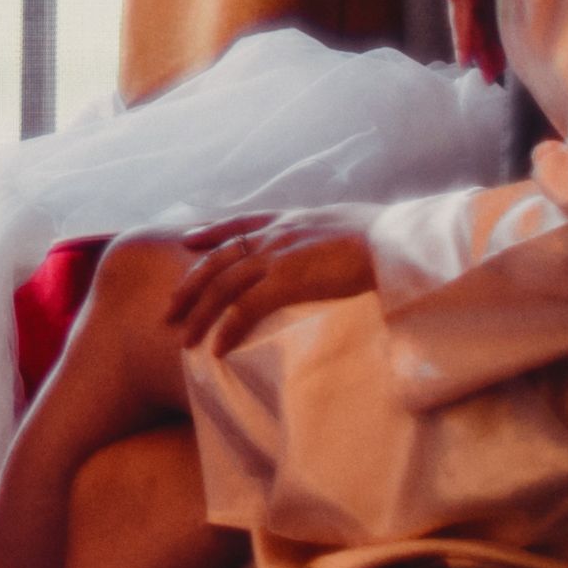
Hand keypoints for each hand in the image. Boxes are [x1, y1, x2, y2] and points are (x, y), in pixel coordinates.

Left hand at [166, 206, 381, 353]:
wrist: (397, 239)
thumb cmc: (384, 236)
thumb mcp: (343, 224)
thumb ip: (324, 233)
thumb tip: (331, 243)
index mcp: (287, 219)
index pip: (237, 225)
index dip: (209, 234)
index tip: (189, 242)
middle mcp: (274, 234)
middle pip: (217, 259)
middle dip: (190, 285)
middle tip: (169, 307)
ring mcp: (277, 256)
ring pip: (223, 286)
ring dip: (200, 314)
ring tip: (184, 338)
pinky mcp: (288, 280)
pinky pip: (245, 308)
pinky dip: (227, 329)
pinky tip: (217, 348)